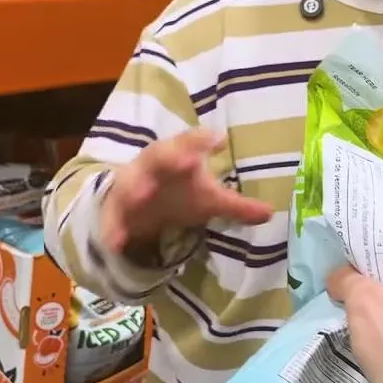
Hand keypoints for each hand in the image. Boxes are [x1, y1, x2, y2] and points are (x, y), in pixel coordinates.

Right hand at [98, 129, 272, 252]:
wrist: (135, 205)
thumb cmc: (178, 194)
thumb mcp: (208, 199)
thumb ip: (236, 205)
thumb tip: (270, 213)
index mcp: (178, 156)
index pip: (190, 144)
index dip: (201, 141)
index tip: (218, 139)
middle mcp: (154, 166)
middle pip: (160, 156)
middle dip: (171, 156)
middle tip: (187, 159)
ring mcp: (131, 185)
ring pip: (131, 183)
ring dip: (136, 188)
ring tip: (143, 195)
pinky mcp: (115, 208)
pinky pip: (112, 217)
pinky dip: (113, 229)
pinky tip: (116, 243)